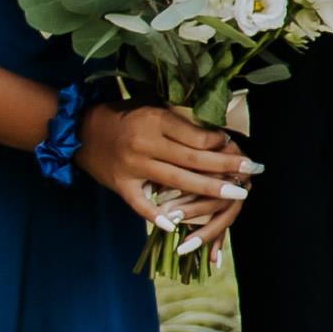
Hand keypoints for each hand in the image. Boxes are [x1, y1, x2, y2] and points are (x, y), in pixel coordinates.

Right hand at [80, 101, 250, 248]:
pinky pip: (141, 204)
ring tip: (237, 193)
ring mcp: (133, 166)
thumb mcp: (150, 106)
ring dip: (210, 189)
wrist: (78, 130)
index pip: (196, 136)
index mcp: (154, 120)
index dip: (220, 143)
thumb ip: (178, 116)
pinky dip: (157, 216)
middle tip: (254, 170)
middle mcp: (145, 143)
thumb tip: (216, 126)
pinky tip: (176, 225)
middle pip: (194, 159)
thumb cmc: (122, 115)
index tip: (238, 146)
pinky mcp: (121, 185)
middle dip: (227, 166)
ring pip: (178, 181)